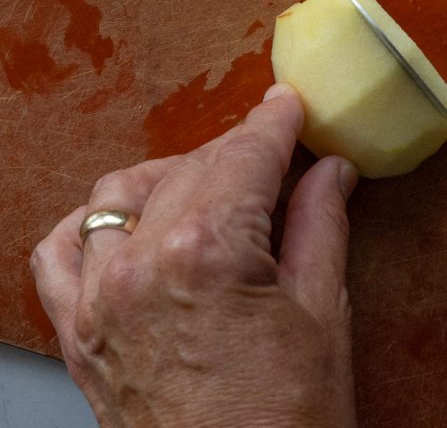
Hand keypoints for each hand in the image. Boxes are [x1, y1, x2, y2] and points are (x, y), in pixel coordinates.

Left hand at [31, 83, 358, 427]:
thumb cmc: (287, 425)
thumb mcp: (322, 315)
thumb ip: (321, 225)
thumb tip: (330, 172)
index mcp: (209, 251)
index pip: (244, 155)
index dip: (273, 124)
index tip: (287, 106)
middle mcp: (141, 263)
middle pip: (190, 166)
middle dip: (237, 151)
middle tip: (274, 158)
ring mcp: (101, 298)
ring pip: (122, 193)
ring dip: (169, 175)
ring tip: (212, 188)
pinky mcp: (80, 333)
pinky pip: (60, 253)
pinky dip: (92, 225)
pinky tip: (130, 224)